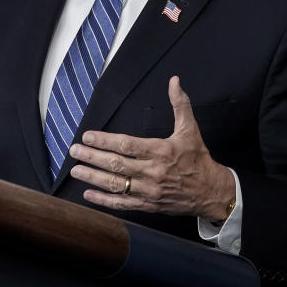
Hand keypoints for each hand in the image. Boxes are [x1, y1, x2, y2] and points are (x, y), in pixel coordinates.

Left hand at [68, 76, 235, 221]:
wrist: (212, 192)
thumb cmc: (198, 159)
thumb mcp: (190, 130)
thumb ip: (180, 105)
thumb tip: (174, 81)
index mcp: (160, 151)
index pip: (127, 145)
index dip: (105, 141)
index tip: (88, 136)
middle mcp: (153, 172)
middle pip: (116, 164)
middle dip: (92, 157)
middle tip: (74, 151)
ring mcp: (149, 190)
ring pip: (116, 185)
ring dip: (93, 178)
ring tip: (76, 170)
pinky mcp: (148, 205)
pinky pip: (123, 204)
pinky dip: (104, 201)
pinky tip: (88, 194)